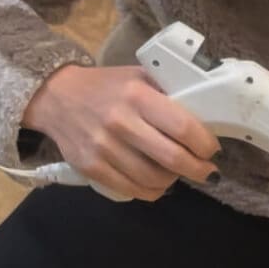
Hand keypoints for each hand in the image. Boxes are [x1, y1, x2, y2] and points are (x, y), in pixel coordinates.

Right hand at [23, 65, 219, 200]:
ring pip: (154, 179)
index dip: (205, 145)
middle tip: (208, 171)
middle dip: (199, 170)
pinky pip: (132, 190)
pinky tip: (158, 183)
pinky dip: (153, 191)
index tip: (211, 150)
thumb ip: (168, 93)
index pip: (183, 128)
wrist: (57, 96)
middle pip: (172, 159)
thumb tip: (205, 116)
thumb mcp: (138, 76)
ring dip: (175, 180)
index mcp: (137, 95)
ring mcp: (104, 148)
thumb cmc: (106, 86)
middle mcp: (121, 122)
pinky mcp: (91, 168)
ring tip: (178, 173)